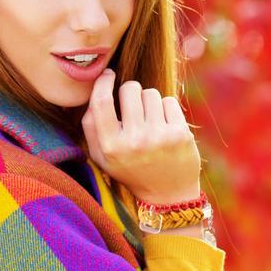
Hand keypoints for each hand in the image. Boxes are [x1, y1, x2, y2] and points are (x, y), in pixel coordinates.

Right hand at [82, 69, 200, 203]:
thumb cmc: (131, 170)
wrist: (168, 195)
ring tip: (150, 120)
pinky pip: (169, 101)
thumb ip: (91, 127)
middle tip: (133, 106)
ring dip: (149, 101)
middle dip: (131, 91)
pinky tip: (164, 125)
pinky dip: (166, 108)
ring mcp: (159, 137)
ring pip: (151, 93)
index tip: (108, 74)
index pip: (101, 102)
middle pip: (130, 89)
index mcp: (111, 147)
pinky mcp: (180, 134)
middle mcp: (134, 141)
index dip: (104, 82)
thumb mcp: (102, 157)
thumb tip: (96, 90)